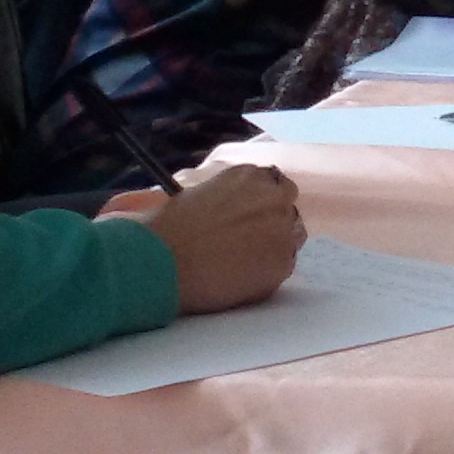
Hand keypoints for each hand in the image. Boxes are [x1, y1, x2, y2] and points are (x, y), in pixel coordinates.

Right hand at [109, 163, 305, 312]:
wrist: (160, 262)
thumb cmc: (166, 229)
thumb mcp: (197, 195)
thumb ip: (226, 196)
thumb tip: (230, 206)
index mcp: (250, 176)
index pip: (273, 184)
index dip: (262, 201)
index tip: (250, 215)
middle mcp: (275, 197)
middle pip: (287, 206)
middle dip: (273, 220)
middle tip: (249, 239)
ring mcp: (283, 229)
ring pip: (293, 235)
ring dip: (275, 244)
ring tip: (244, 260)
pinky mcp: (283, 262)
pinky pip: (284, 264)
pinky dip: (268, 271)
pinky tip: (242, 277)